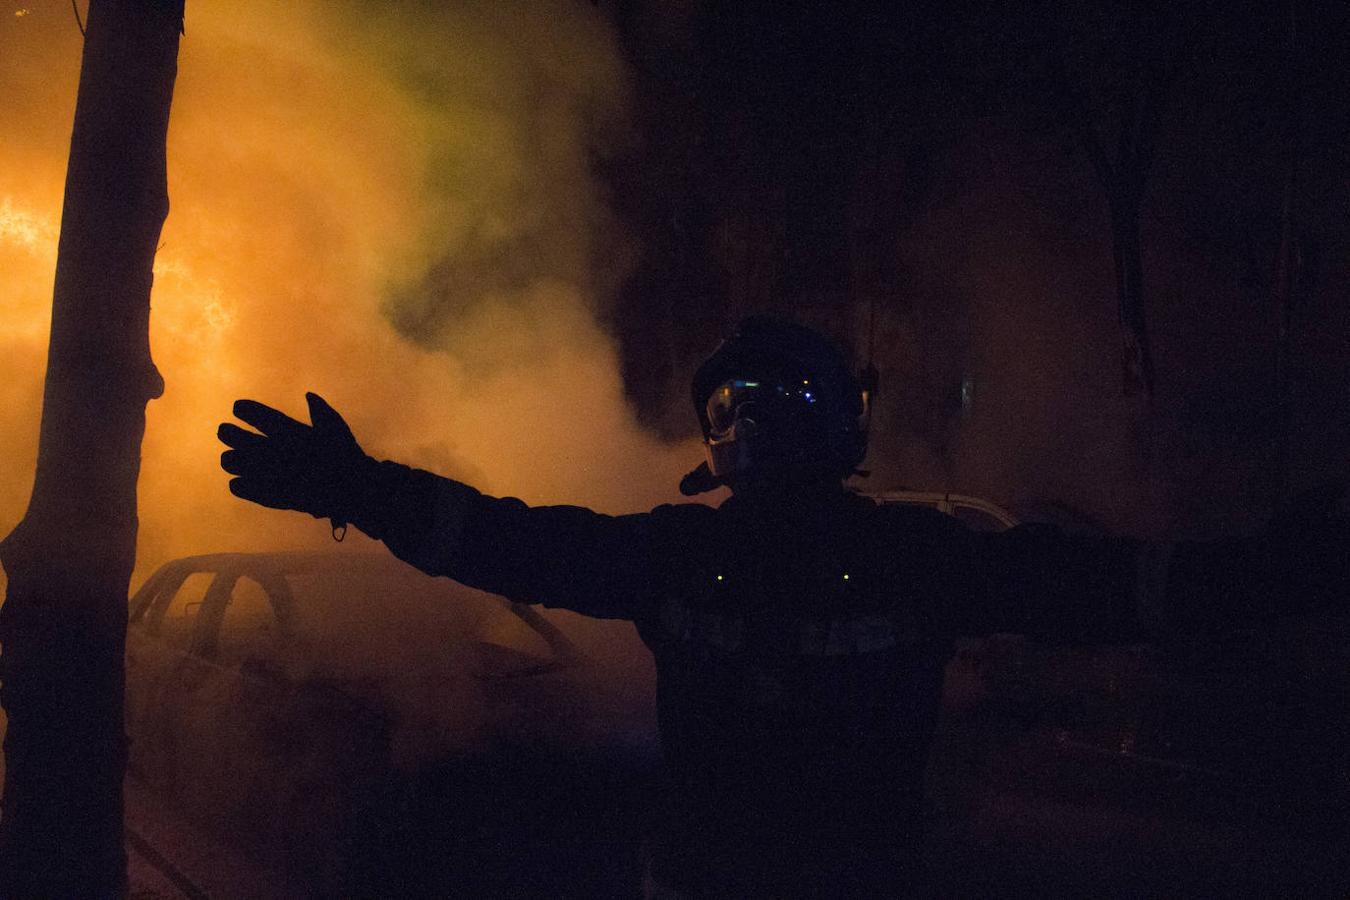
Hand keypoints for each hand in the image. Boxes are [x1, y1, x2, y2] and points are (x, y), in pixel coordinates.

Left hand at [218, 392, 369, 522]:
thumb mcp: (336, 428)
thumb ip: (320, 411)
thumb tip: (309, 395)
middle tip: (225, 432)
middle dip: (228, 433)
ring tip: (231, 458)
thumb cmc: (345, 456)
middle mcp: (273, 449)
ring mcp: (268, 473)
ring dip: (230, 459)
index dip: (244, 410)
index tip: (238, 408)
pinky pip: (239, 488)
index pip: (256, 415)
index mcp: (288, 431)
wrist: (351, 490)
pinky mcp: (268, 494)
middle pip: (236, 438)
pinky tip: (239, 482)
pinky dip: (237, 484)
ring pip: (232, 463)